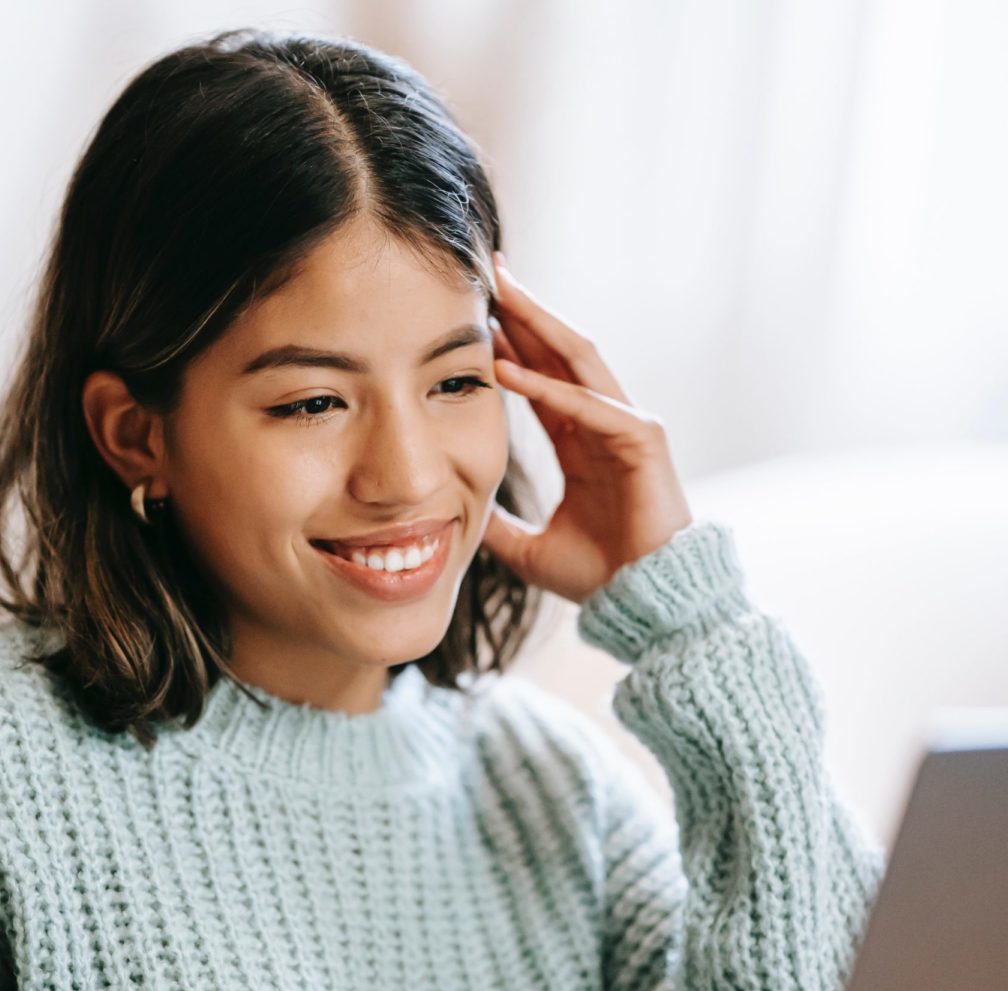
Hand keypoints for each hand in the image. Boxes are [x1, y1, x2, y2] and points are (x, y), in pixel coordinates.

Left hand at [482, 253, 693, 604]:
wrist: (645, 605)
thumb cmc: (602, 577)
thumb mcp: (531, 549)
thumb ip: (500, 527)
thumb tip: (459, 521)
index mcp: (582, 443)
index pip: (542, 378)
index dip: (511, 343)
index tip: (474, 314)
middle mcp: (604, 425)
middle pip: (560, 353)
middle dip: (525, 311)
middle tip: (489, 271)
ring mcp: (626, 428)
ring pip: (579, 361)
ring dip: (538, 324)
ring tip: (500, 291)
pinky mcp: (642, 441)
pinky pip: (588, 406)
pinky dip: (548, 387)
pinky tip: (507, 369)